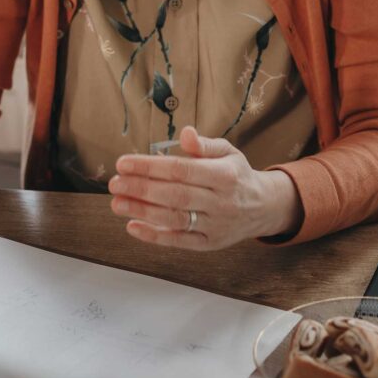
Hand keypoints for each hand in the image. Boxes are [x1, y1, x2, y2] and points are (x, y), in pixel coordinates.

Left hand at [108, 126, 302, 249]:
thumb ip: (204, 144)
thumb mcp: (227, 152)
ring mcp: (215, 225)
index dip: (150, 167)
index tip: (123, 163)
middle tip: (114, 183)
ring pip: (175, 219)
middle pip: (175, 195)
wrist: (263, 207)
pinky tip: (132, 226)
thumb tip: (185, 133)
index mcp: (224, 175)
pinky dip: (154, 236)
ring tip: (116, 203)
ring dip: (142, 212)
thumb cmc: (236, 175)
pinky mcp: (209, 244)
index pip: (181, 170)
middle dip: (141, 189)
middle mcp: (221, 202)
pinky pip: (179, 241)